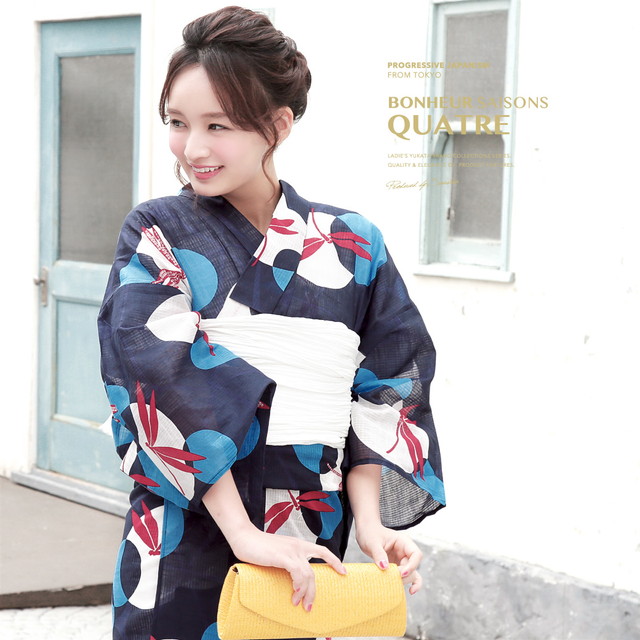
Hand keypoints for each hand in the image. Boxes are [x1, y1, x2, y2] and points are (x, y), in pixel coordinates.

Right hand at [226, 524, 346, 610]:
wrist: (244, 537)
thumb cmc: (258, 546)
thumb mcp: (278, 553)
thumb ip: (287, 562)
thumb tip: (292, 579)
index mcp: (298, 544)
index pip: (322, 550)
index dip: (334, 561)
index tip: (343, 572)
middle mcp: (298, 546)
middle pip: (314, 571)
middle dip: (313, 591)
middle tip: (309, 606)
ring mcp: (291, 550)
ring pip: (307, 574)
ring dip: (304, 592)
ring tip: (298, 602)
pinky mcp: (282, 556)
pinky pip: (297, 572)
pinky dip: (298, 584)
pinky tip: (294, 591)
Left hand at [355, 521, 422, 594]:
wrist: (365, 532)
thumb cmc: (370, 533)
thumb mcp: (372, 542)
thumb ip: (379, 554)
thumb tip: (385, 568)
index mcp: (403, 542)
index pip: (416, 554)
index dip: (412, 565)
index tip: (401, 573)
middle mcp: (405, 551)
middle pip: (413, 566)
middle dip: (405, 575)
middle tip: (392, 580)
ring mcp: (401, 559)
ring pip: (411, 573)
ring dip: (407, 581)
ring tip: (401, 589)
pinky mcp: (396, 566)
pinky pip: (404, 576)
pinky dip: (407, 583)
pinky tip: (410, 591)